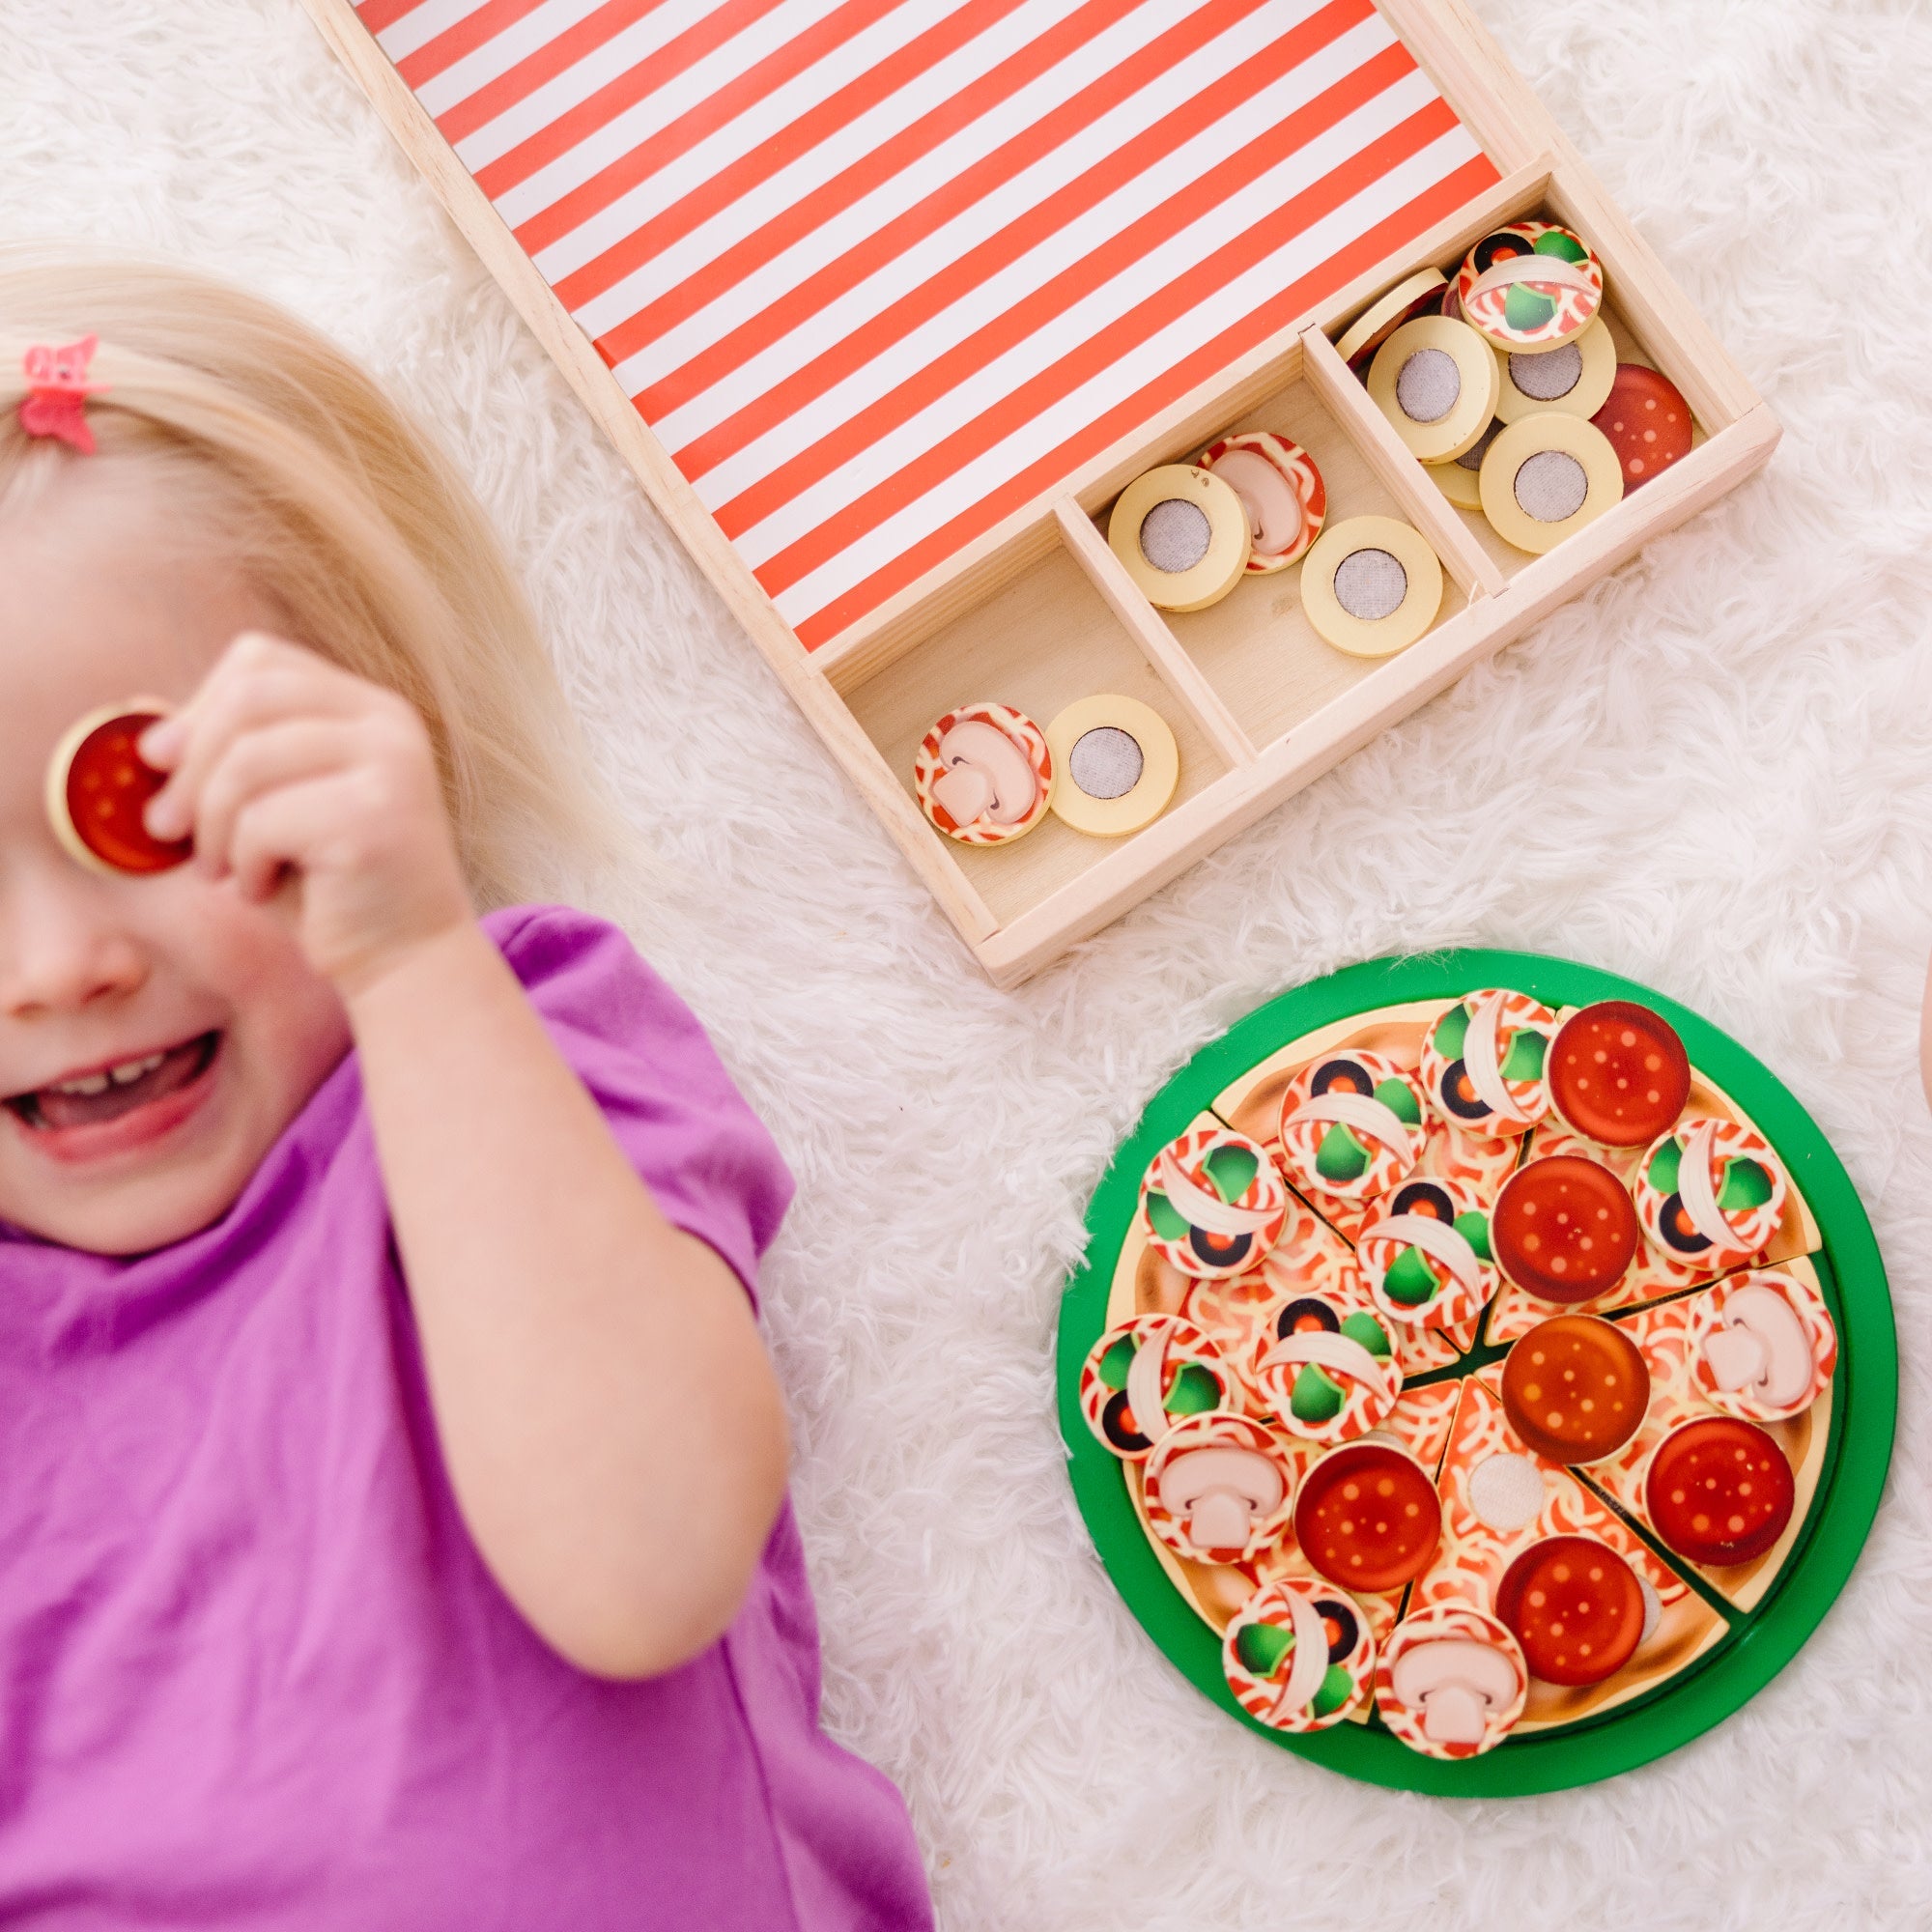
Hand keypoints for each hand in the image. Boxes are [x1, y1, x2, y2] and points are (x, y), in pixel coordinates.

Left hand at [141, 632, 474, 994]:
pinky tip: (260, 889)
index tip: (162, 765)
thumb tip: (138, 712)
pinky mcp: (377, 818)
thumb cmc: (333, 887)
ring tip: (220, 870)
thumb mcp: (272, 808)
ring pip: (247, 761)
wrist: (408, 960)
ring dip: (211, 826)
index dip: (197, 708)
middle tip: (169, 829)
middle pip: (247, 698)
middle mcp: (389, 724)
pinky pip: (263, 821)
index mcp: (368, 708)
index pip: (259, 660)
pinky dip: (242, 863)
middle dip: (190, 768)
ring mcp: (391, 766)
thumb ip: (223, 757)